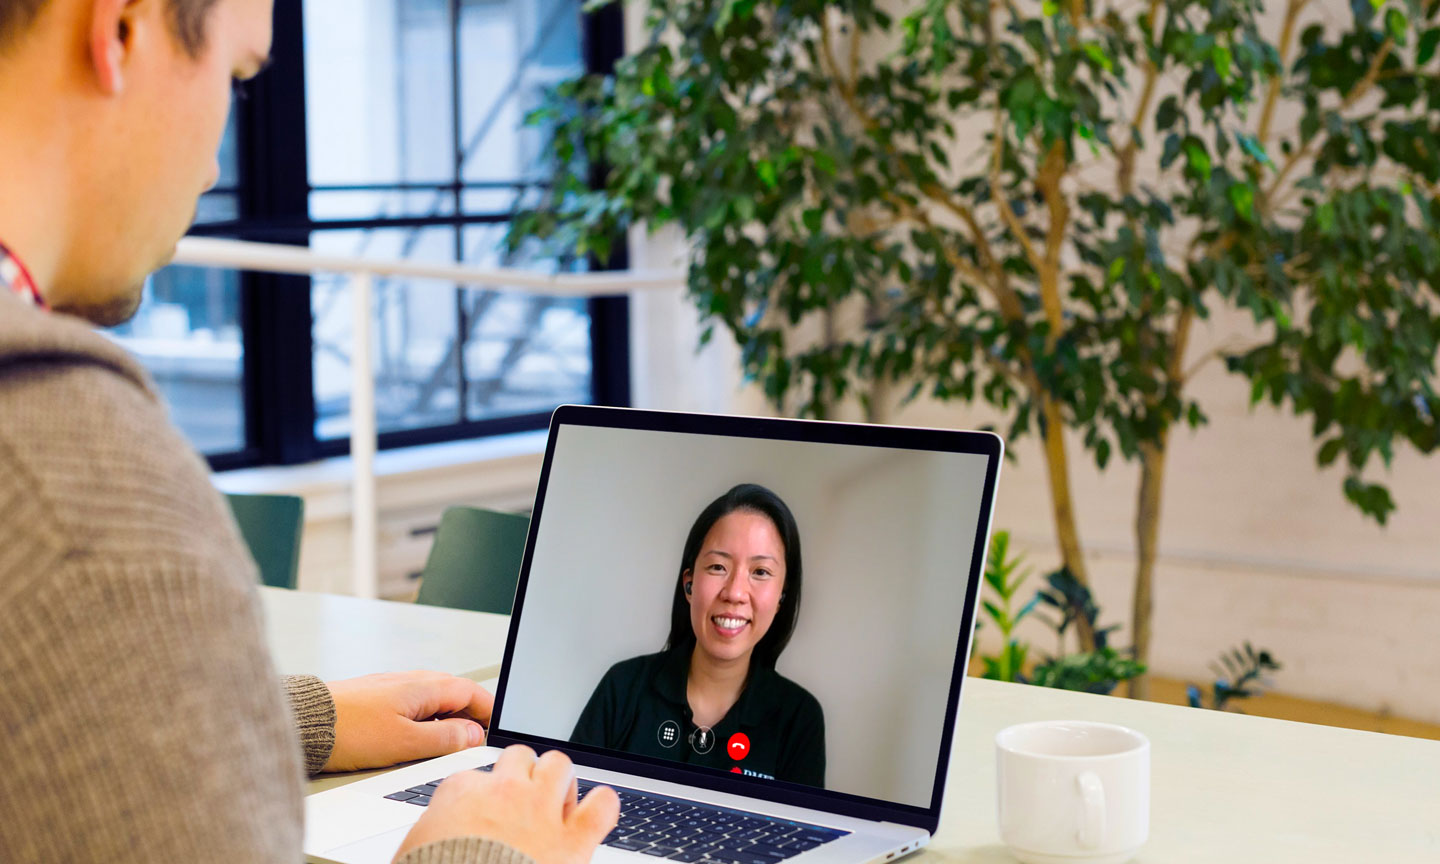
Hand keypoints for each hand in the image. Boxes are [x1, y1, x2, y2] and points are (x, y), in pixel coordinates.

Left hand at [322, 671, 492, 772]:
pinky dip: (425, 718)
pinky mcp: (377, 696)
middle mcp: (411, 680)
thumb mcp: (405, 743)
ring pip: (433, 699)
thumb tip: (471, 733)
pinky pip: (413, 704)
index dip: (488, 709)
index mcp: (424, 686)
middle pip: (454, 693)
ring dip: (447, 717)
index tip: (497, 726)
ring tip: (448, 742)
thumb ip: (443, 738)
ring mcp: (393, 686)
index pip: (471, 691)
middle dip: (470, 714)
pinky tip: (417, 736)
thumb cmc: (348, 729)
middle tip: (476, 739)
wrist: (304, 723)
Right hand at [394, 746, 619, 863]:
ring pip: (559, 765)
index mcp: (462, 793)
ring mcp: (541, 810)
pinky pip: (602, 805)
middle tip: (522, 802)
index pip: (479, 776)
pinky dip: (602, 806)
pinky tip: (594, 814)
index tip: (484, 815)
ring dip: (559, 780)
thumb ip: (435, 829)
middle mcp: (505, 791)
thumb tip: (439, 832)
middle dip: (524, 775)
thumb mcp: (417, 847)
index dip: (484, 796)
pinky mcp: (572, 839)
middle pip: (521, 757)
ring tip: (555, 802)